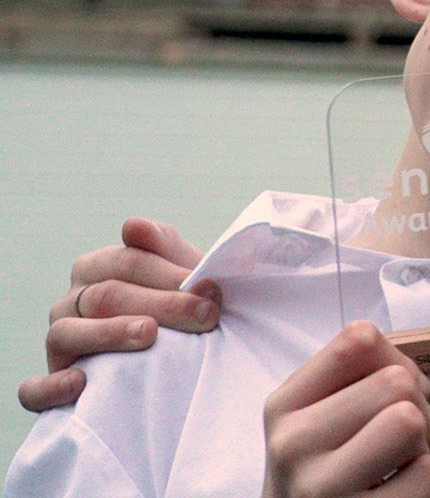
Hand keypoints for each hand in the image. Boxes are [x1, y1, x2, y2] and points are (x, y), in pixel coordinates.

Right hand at [20, 217, 218, 412]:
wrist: (180, 351)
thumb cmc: (180, 305)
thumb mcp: (181, 274)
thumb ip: (163, 246)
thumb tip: (133, 225)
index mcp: (98, 267)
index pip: (127, 262)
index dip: (169, 275)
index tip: (210, 290)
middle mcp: (72, 301)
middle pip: (106, 297)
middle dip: (160, 304)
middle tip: (204, 315)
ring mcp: (59, 340)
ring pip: (67, 333)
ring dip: (110, 334)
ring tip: (150, 334)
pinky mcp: (53, 381)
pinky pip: (34, 389)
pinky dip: (51, 386)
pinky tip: (80, 382)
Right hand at [263, 321, 429, 497]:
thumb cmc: (327, 472)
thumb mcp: (327, 421)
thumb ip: (377, 392)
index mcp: (286, 404)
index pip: (360, 340)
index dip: (397, 360)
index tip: (395, 391)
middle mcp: (293, 442)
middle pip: (396, 382)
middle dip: (418, 405)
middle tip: (405, 436)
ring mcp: (319, 487)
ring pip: (409, 422)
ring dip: (422, 443)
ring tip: (399, 462)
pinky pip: (428, 474)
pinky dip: (428, 480)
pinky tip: (399, 491)